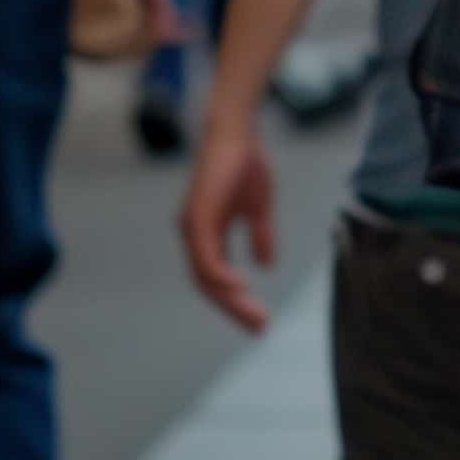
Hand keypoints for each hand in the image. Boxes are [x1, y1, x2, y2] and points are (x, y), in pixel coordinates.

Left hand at [180, 121, 279, 332]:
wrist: (236, 131)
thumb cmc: (245, 163)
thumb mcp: (258, 207)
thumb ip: (260, 236)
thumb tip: (266, 264)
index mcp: (206, 235)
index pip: (216, 278)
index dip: (235, 300)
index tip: (259, 319)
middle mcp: (193, 235)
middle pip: (209, 285)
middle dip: (235, 308)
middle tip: (260, 327)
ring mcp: (193, 227)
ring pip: (206, 277)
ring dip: (230, 299)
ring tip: (255, 315)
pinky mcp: (197, 217)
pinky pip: (205, 256)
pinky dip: (220, 275)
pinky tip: (238, 286)